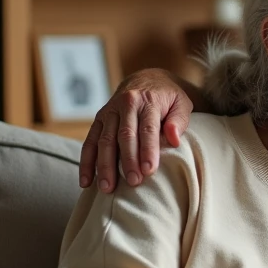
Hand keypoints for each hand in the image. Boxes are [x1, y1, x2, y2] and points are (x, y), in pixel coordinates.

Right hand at [78, 69, 193, 192]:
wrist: (147, 80)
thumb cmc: (168, 98)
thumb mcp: (181, 104)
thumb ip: (179, 121)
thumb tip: (174, 139)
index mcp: (147, 100)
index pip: (148, 128)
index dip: (148, 150)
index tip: (149, 170)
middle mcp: (125, 104)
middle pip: (124, 136)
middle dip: (127, 161)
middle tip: (133, 182)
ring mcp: (109, 112)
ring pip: (104, 140)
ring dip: (104, 165)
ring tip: (108, 188)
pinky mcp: (99, 120)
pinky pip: (89, 142)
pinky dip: (86, 162)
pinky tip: (86, 182)